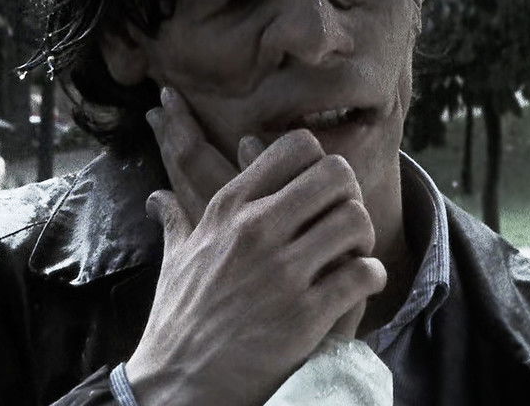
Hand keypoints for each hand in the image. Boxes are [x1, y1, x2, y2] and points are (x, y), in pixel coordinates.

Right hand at [125, 88, 386, 405]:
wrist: (176, 384)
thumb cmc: (178, 320)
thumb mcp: (175, 260)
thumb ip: (175, 221)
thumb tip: (158, 197)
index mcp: (229, 209)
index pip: (295, 147)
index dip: (319, 163)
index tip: (318, 192)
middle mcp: (256, 230)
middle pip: (336, 175)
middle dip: (349, 196)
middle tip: (342, 223)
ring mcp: (282, 272)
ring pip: (356, 220)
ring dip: (364, 238)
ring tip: (353, 255)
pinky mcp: (305, 314)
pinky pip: (364, 273)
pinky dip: (371, 277)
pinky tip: (359, 286)